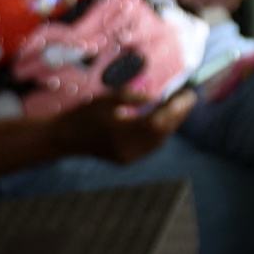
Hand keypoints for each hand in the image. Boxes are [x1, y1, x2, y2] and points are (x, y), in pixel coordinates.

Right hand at [54, 88, 194, 163]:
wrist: (64, 138)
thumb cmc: (84, 114)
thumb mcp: (107, 99)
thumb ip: (132, 97)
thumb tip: (155, 97)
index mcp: (122, 133)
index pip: (159, 122)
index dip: (177, 108)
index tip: (189, 94)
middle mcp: (128, 149)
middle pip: (162, 132)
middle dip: (179, 114)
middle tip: (190, 97)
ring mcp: (128, 157)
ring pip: (159, 141)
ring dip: (172, 123)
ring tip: (181, 105)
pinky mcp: (126, 159)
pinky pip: (151, 146)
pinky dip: (161, 132)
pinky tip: (165, 118)